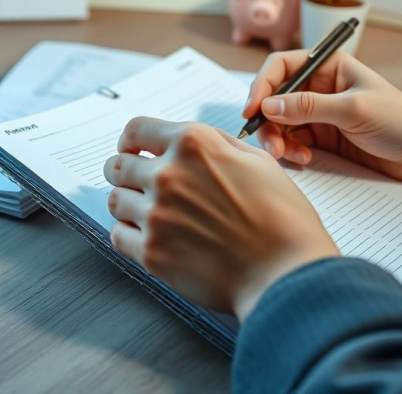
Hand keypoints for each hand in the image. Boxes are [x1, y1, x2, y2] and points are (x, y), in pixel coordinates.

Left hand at [103, 118, 338, 318]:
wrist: (287, 272)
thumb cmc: (282, 219)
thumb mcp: (258, 161)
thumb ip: (216, 145)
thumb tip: (188, 143)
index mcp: (194, 145)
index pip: (135, 129)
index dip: (131, 141)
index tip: (132, 150)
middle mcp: (169, 175)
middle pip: (116, 165)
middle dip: (124, 172)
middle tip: (136, 184)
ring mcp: (156, 214)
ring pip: (114, 200)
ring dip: (127, 204)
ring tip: (148, 214)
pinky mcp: (152, 252)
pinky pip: (117, 236)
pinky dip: (128, 235)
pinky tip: (148, 237)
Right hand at [243, 51, 401, 190]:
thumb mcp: (354, 109)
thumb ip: (309, 107)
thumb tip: (268, 105)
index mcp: (329, 67)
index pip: (281, 67)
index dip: (262, 85)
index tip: (252, 110)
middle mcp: (320, 87)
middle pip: (275, 97)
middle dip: (267, 120)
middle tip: (269, 144)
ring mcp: (320, 114)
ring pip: (280, 122)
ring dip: (277, 139)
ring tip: (287, 156)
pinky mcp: (323, 138)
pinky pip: (292, 141)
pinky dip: (291, 151)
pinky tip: (303, 159)